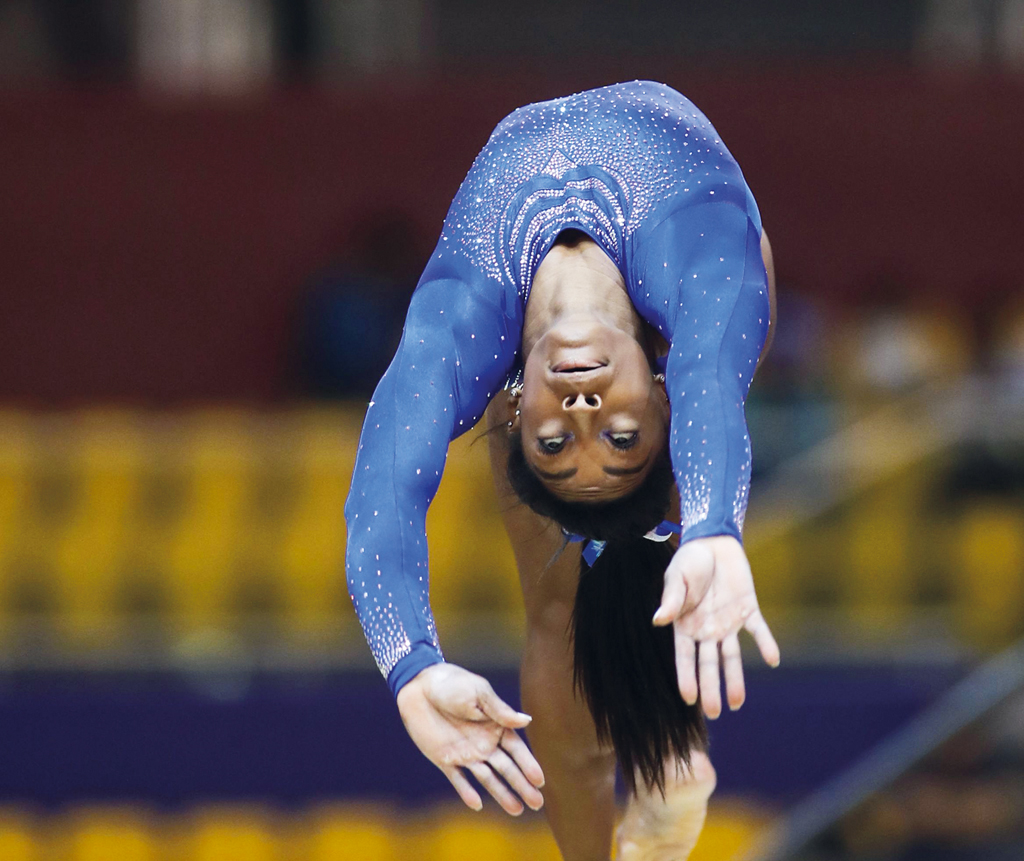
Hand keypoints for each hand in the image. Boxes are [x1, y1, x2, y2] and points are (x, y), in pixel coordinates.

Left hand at [396, 662, 544, 814]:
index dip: (528, 765)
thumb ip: (500, 711)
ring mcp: (465, 753)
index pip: (516, 749)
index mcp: (495, 725)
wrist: (419, 686)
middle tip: (538, 804)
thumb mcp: (479, 694)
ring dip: (502, 793)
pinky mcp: (445, 759)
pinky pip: (458, 779)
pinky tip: (477, 805)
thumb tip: (527, 721)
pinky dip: (466, 792)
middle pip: (506, 768)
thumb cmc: (453, 684)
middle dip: (522, 785)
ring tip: (517, 810)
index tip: (540, 781)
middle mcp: (484, 743)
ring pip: (487, 778)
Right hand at [652, 535, 779, 718]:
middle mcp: (707, 630)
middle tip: (715, 713)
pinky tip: (772, 660)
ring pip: (732, 656)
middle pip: (709, 663)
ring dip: (735, 678)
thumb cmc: (689, 561)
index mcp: (685, 625)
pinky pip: (759, 630)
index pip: (685, 656)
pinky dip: (766, 644)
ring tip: (738, 703)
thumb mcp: (676, 578)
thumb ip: (672, 600)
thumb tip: (658, 620)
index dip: (686, 676)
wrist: (713, 542)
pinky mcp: (748, 610)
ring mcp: (728, 622)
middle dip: (710, 688)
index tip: (689, 699)